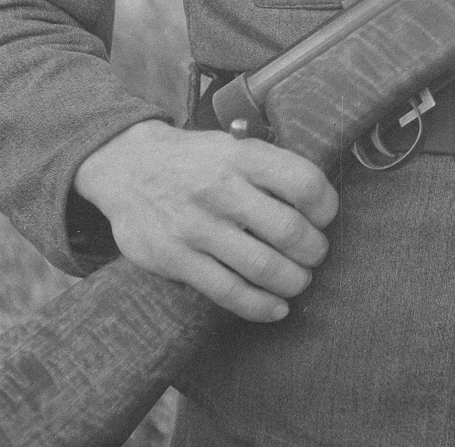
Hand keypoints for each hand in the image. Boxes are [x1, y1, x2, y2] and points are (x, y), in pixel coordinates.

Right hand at [73, 119, 338, 322]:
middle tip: (316, 255)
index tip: (326, 217)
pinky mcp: (175, 259)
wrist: (128, 167)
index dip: (326, 207)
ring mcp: (196, 226)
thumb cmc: (196, 159)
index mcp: (243, 156)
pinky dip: (259, 306)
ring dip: (293, 281)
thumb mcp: (235, 145)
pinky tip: (276, 308)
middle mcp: (221, 190)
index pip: (305, 183)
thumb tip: (319, 198)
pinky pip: (227, 291)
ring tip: (300, 281)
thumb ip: (272, 167)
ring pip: (262, 266)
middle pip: (289, 230)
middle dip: (314, 250)